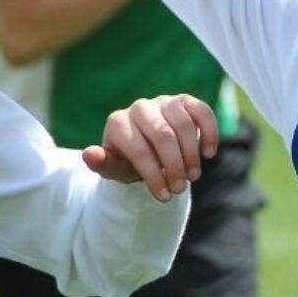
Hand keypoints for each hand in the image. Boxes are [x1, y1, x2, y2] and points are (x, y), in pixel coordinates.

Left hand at [83, 94, 218, 200]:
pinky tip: (208, 153)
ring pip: (184, 124)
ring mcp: (163, 101)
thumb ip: (103, 164)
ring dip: (191, 154)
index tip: (164, 196)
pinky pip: (201, 111)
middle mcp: (139, 107)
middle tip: (181, 188)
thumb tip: (89, 154)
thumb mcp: (115, 168)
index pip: (139, 149)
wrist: (147, 148)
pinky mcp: (185, 100)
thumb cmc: (129, 161)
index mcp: (118, 123)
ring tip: (193, 176)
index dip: (154, 175)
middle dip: (175, 165)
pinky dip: (208, 133)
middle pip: (163, 135)